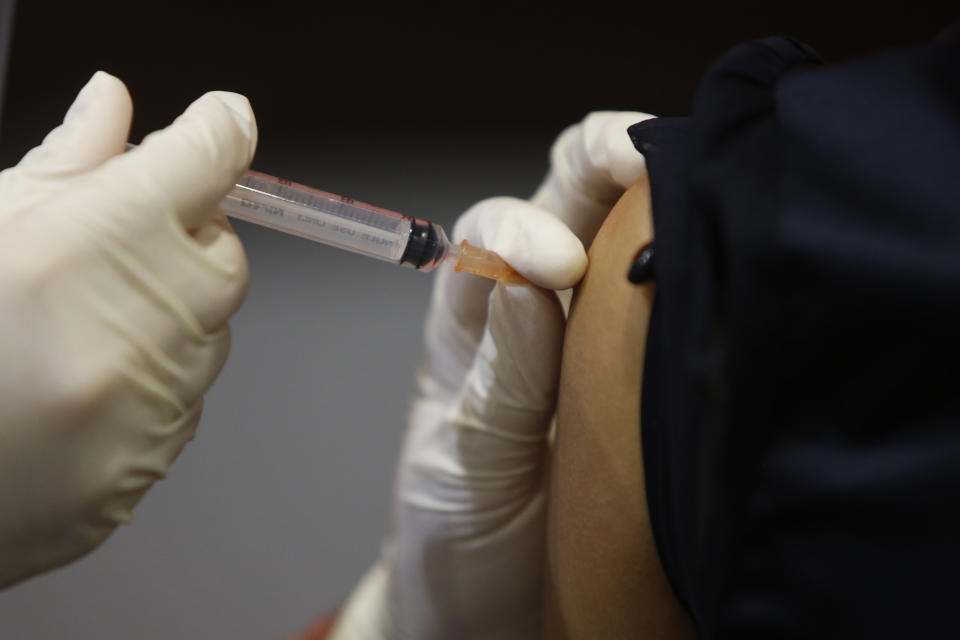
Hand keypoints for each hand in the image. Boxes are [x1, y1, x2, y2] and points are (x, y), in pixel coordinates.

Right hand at [0, 71, 256, 587]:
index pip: (212, 157)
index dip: (218, 131)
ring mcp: (153, 403)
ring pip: (209, 336)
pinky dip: (146, 386)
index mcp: (100, 240)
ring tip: (68, 335)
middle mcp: (145, 323)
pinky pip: (181, 405)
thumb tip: (112, 104)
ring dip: (164, 319)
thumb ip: (62, 163)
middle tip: (116, 250)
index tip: (218, 125)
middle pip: (225, 255)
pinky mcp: (149, 464)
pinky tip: (70, 390)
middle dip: (185, 242)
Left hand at [328, 111, 652, 639]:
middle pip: (567, 201)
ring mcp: (599, 343)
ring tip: (703, 190)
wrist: (496, 612)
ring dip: (660, 203)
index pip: (491, 235)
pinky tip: (727, 268)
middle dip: (603, 160)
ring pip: (626, 239)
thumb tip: (525, 286)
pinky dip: (697, 277)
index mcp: (471, 328)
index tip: (559, 268)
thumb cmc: (457, 535)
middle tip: (645, 152)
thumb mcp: (460, 467)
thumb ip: (496, 385)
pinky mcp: (649, 382)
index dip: (524, 231)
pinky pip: (671, 313)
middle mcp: (534, 318)